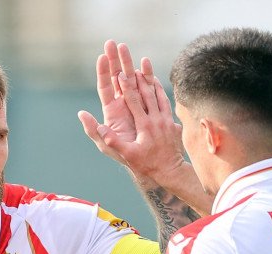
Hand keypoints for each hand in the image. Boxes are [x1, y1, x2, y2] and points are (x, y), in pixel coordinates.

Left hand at [78, 40, 151, 166]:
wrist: (145, 160)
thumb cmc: (122, 154)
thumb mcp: (105, 144)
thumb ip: (93, 130)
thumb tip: (81, 114)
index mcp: (111, 110)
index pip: (105, 86)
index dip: (103, 72)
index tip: (102, 56)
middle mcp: (122, 103)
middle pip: (116, 77)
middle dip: (114, 60)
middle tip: (112, 43)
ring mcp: (135, 102)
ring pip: (131, 78)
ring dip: (128, 62)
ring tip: (125, 46)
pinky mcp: (148, 105)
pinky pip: (147, 87)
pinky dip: (146, 75)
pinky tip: (145, 62)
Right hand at [80, 43, 188, 190]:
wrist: (170, 171)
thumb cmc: (146, 164)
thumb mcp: (127, 155)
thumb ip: (113, 140)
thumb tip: (99, 128)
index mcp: (144, 125)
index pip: (133, 101)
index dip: (126, 86)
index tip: (119, 73)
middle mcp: (156, 119)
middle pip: (147, 92)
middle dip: (137, 76)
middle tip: (131, 63)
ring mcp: (166, 119)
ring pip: (158, 94)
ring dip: (150, 80)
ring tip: (144, 67)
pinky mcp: (172, 122)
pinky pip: (166, 102)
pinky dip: (160, 91)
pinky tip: (157, 84)